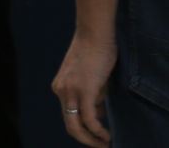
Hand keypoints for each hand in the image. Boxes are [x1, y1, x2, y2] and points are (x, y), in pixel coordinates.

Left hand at [51, 31, 115, 145]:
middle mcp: (61, 90)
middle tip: (101, 146)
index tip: (99, 133)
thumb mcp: (90, 76)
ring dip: (92, 139)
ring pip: (76, 126)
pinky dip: (98, 131)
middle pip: (70, 125)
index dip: (84, 127)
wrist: (96, 33)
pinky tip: (107, 136)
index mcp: (61, 86)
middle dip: (85, 139)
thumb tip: (99, 111)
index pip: (70, 115)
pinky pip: (89, 119)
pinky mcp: (83, 91)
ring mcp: (70, 91)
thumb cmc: (97, 50)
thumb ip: (91, 93)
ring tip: (106, 144)